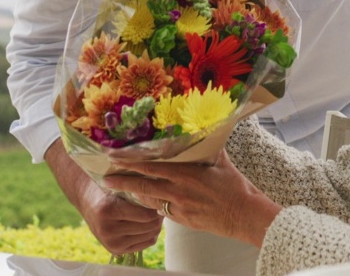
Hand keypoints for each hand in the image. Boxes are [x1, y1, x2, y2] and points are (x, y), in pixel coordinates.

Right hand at [44, 141, 164, 254]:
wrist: (86, 199)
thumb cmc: (108, 185)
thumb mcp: (119, 181)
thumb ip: (137, 184)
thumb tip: (164, 185)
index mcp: (107, 210)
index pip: (146, 215)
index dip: (158, 206)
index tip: (163, 197)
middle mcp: (107, 230)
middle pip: (149, 227)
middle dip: (159, 215)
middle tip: (163, 204)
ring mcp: (110, 243)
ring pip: (149, 236)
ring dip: (156, 224)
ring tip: (157, 212)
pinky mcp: (115, 250)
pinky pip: (144, 244)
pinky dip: (150, 234)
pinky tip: (149, 223)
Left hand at [103, 150, 281, 247]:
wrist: (243, 215)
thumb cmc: (235, 187)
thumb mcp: (221, 162)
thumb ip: (209, 147)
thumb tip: (206, 129)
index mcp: (186, 174)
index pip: (151, 168)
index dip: (131, 163)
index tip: (115, 159)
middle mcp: (178, 191)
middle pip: (143, 186)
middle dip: (122, 182)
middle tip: (106, 179)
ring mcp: (179, 208)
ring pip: (150, 201)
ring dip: (136, 194)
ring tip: (122, 189)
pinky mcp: (182, 220)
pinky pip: (162, 211)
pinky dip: (154, 205)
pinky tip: (149, 201)